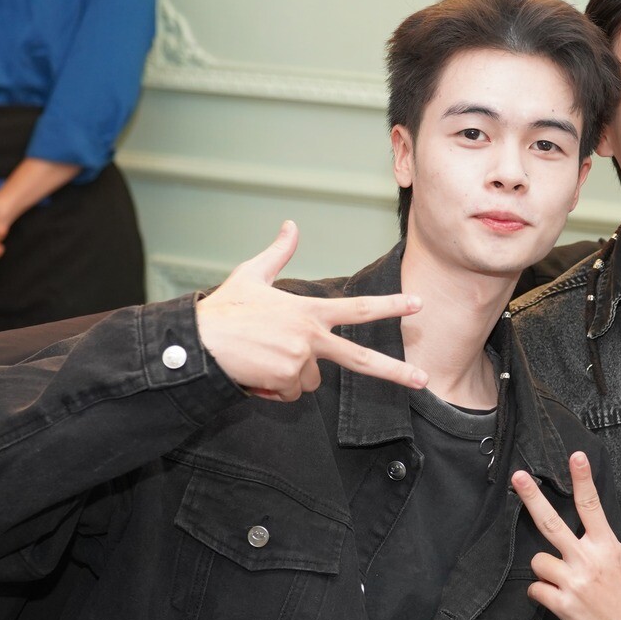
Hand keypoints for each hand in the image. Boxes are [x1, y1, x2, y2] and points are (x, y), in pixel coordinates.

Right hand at [195, 221, 427, 399]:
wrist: (198, 342)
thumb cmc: (224, 310)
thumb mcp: (251, 275)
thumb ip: (278, 253)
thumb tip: (291, 224)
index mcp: (309, 311)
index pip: (359, 308)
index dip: (390, 305)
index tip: (418, 304)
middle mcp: (310, 337)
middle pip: (361, 359)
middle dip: (395, 371)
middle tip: (423, 379)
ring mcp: (299, 361)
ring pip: (311, 382)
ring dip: (291, 377)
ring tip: (261, 360)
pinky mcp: (285, 382)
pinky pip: (290, 395)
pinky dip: (274, 390)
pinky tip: (255, 375)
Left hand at [510, 451, 620, 619]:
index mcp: (608, 548)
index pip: (592, 506)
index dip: (583, 479)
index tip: (575, 456)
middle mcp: (587, 561)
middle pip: (551, 523)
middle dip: (531, 498)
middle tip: (516, 476)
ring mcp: (572, 583)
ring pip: (539, 560)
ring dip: (545, 565)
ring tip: (562, 576)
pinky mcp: (561, 605)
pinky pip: (535, 588)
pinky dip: (540, 590)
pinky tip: (554, 595)